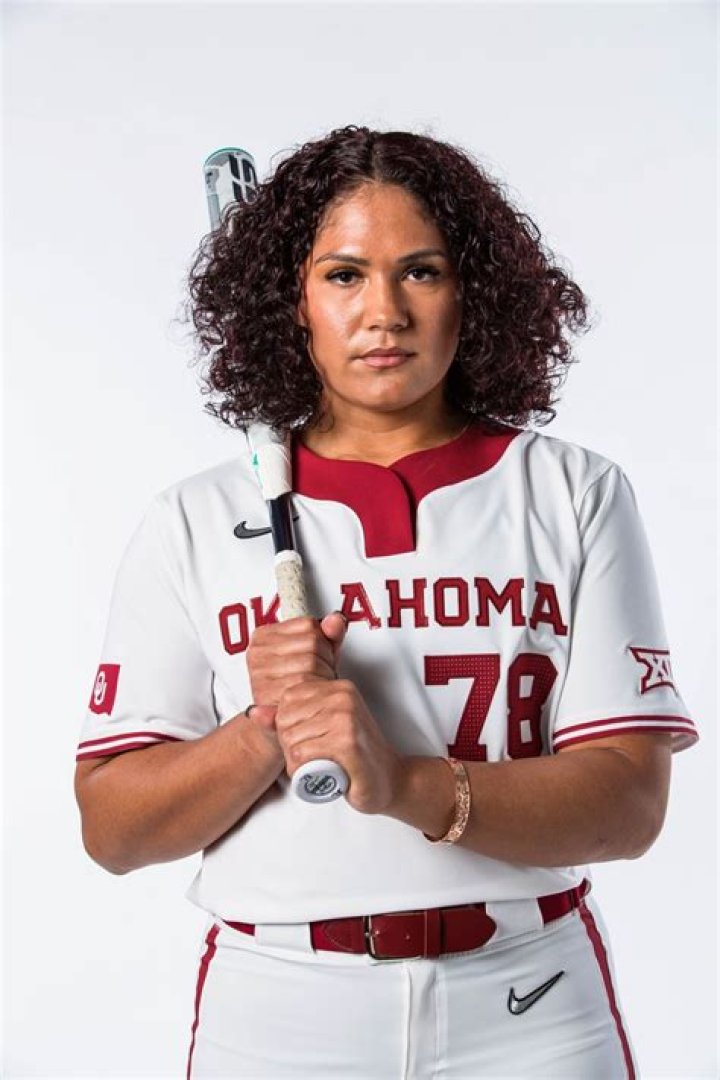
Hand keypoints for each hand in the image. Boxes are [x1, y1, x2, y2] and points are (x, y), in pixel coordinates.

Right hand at [246, 612, 347, 704]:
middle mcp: (257, 652)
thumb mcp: (318, 656)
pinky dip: (314, 692)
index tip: (316, 657)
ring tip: (314, 687)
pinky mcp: (266, 695)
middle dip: (324, 660)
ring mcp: (259, 673)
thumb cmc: (300, 689)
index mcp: (264, 636)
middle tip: (317, 676)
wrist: (279, 728)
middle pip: (312, 642)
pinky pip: (304, 684)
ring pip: (311, 662)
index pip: (309, 625)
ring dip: (322, 677)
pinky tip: (310, 697)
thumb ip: (329, 636)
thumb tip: (336, 619)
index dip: (322, 643)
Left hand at [273, 678, 403, 814]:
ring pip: (292, 739)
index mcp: (337, 687)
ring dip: (295, 761)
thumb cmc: (354, 756)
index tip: (307, 739)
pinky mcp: (348, 742)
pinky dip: (301, 769)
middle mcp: (343, 696)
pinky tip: (316, 773)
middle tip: (309, 757)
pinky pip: (303, 754)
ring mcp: (347, 718)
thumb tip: (253, 711)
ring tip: (314, 766)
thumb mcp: (321, 729)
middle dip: (289, 745)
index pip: (287, 700)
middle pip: (286, 720)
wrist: (389, 779)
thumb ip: (288, 717)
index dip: (287, 726)